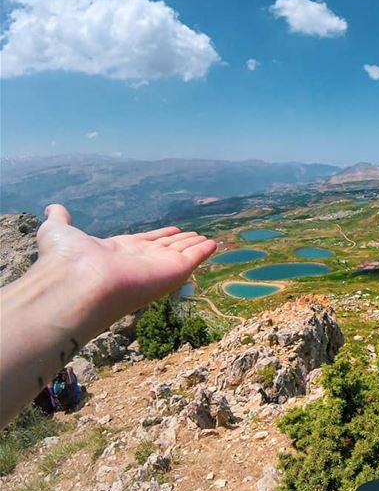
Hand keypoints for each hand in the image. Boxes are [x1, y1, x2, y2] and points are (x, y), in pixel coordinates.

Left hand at [36, 204, 216, 324]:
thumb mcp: (57, 231)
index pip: (144, 243)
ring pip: (181, 252)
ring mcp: (158, 267)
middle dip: (180, 241)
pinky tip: (213, 243)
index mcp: (118, 252)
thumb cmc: (68, 259)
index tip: (172, 230)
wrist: (80, 282)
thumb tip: (52, 207)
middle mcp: (140, 261)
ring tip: (208, 239)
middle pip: (165, 248)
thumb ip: (59, 220)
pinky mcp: (174, 270)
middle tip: (194, 235)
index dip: (158, 236)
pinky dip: (205, 251)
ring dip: (195, 245)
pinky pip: (193, 258)